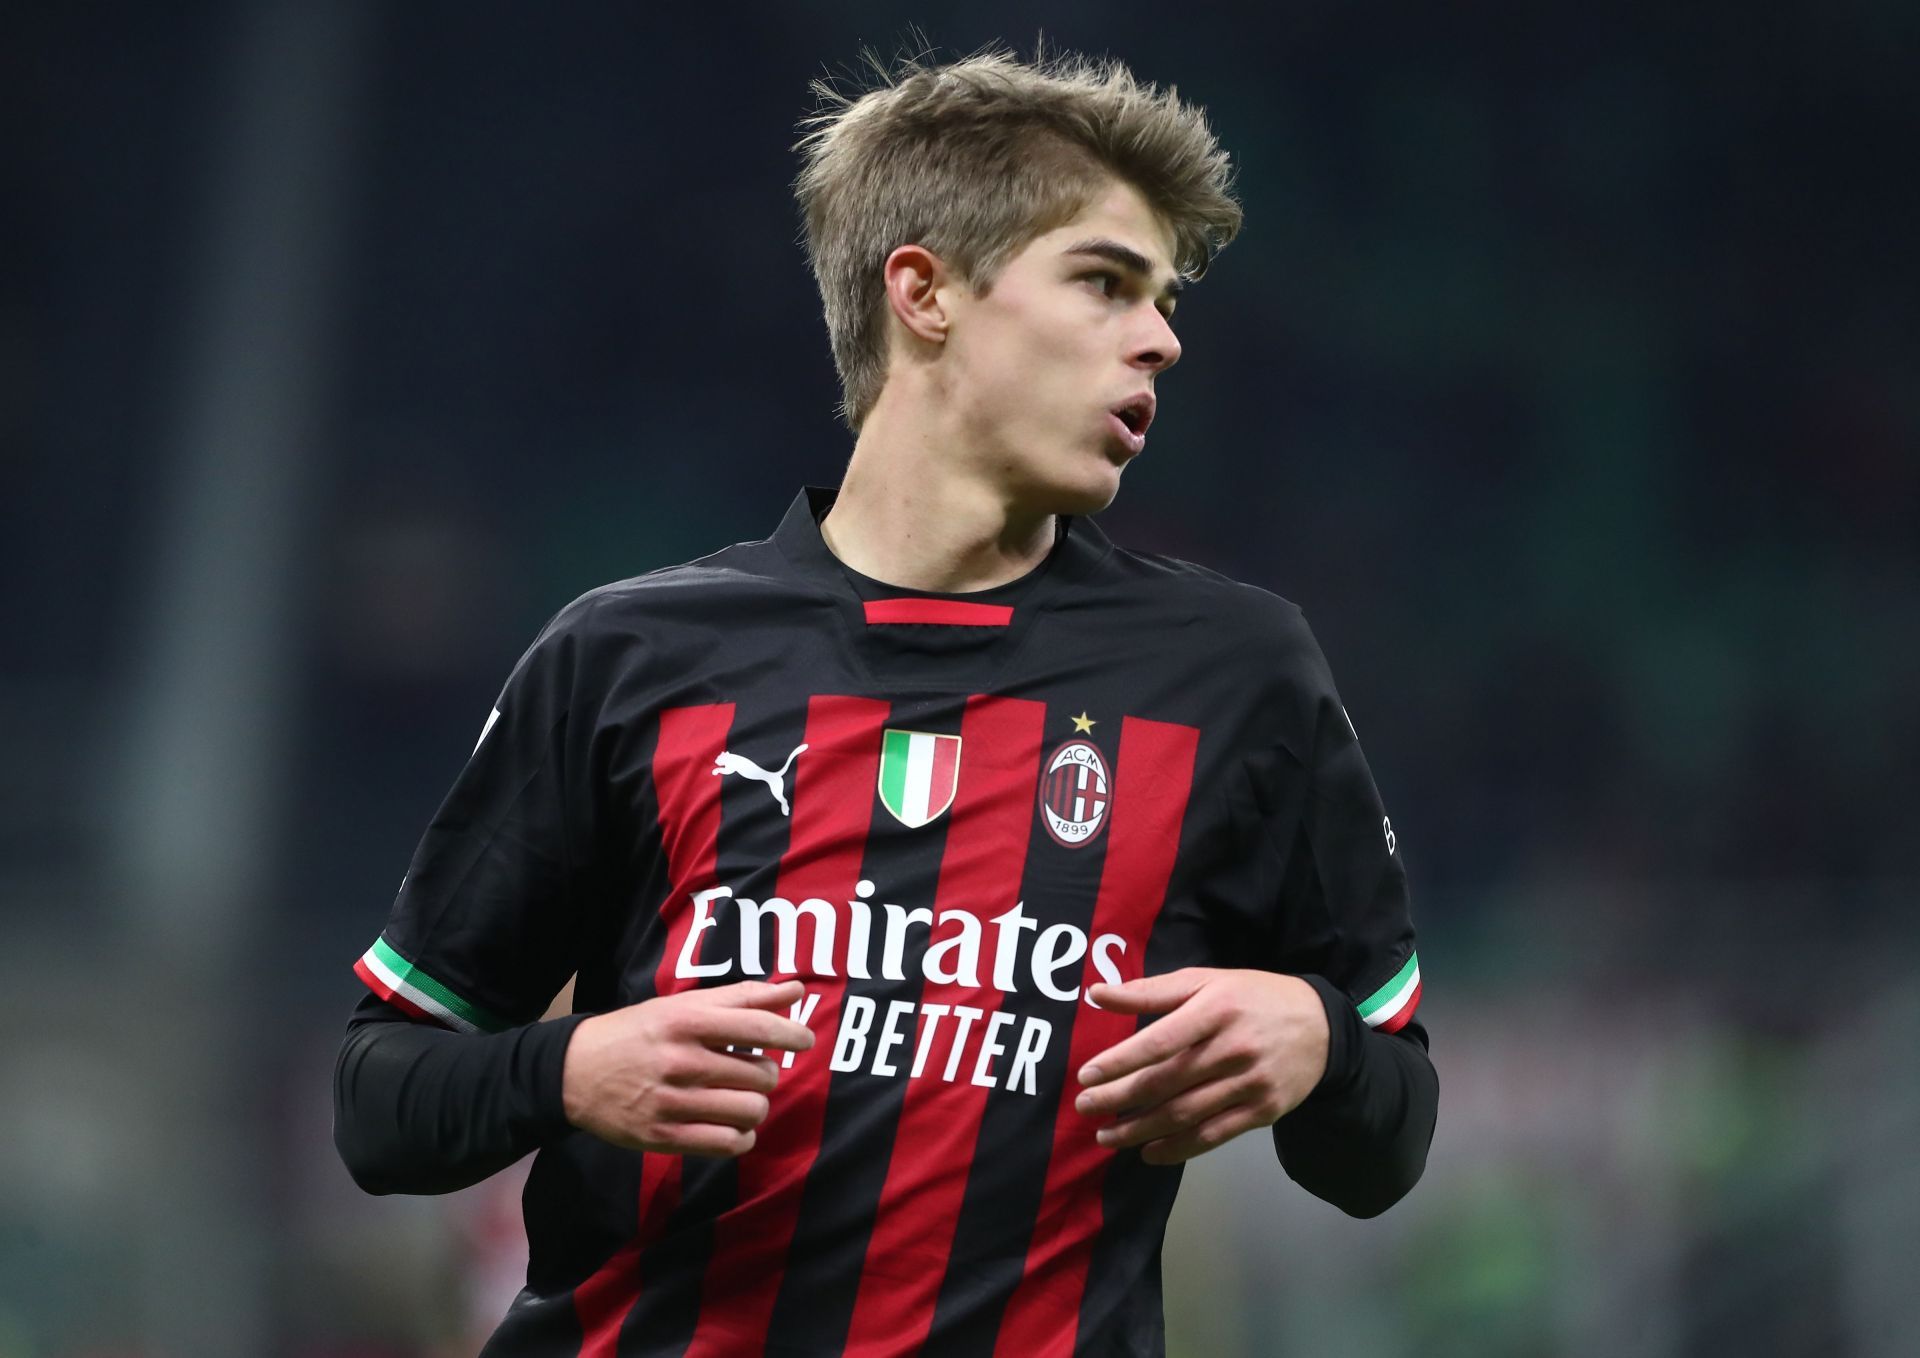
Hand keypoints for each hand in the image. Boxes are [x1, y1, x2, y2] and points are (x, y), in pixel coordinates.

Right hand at [562, 978, 814, 1156]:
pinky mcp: (664, 1138)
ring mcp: (672, 1102)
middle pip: (761, 1074)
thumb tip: (795, 989)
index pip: (759, 1028)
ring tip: (740, 1096)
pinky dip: (742, 1136)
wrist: (574, 1072)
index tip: (804, 1039)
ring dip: (755, 1105)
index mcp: (686, 1021)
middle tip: (749, 1069)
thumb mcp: (682, 1006)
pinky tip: (733, 1125)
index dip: (793, 1034)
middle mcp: (681, 1061)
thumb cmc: (638, 1032)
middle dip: (766, 1072)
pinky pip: (728, 1143)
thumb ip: (741, 998)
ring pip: (750, 1110)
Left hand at [1075, 968, 1327, 1164]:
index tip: (1086, 1075)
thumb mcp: (1205, 981)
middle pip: (1168, 1081)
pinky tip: (1148, 1152)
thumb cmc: (1251, 998)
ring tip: (1106, 1136)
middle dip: (1120, 1098)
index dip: (1120, 1061)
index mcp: (1216, 1009)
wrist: (1320, 1027)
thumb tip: (1097, 993)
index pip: (1160, 1040)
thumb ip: (1151, 990)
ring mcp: (1250, 1083)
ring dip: (1140, 1129)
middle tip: (1085, 1107)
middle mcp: (1233, 1048)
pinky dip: (1178, 1148)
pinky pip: (1213, 1135)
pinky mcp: (1262, 1111)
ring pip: (1185, 1114)